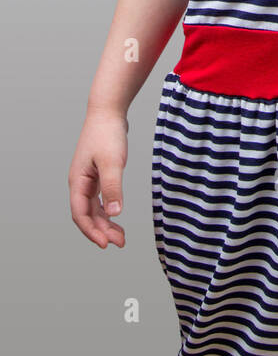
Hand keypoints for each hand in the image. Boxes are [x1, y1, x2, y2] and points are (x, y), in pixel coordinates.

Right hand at [69, 108, 128, 248]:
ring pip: (94, 208)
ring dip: (105, 223)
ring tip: (121, 236)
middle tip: (119, 243)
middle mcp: (80, 183)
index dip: (92, 231)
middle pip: (87, 215)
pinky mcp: (97, 173)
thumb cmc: (107, 134)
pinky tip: (116, 215)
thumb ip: (113, 188)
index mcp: (78, 181)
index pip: (80, 214)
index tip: (106, 244)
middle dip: (101, 231)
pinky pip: (99, 199)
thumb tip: (114, 214)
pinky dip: (108, 210)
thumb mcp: (112, 162)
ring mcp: (88, 178)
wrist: (108, 111)